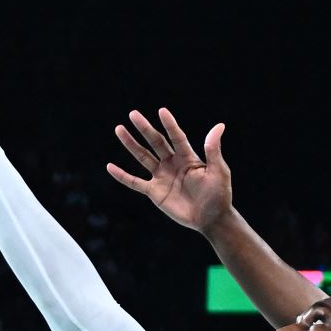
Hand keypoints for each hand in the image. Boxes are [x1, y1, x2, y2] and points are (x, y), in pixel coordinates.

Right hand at [107, 108, 232, 232]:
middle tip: (133, 114)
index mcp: (188, 157)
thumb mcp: (219, 171)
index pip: (177, 137)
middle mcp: (173, 164)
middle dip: (145, 129)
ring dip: (131, 144)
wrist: (211, 220)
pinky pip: (135, 183)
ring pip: (143, 157)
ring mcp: (162, 177)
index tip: (161, 111)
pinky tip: (110, 167)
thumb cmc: (219, 195)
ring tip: (119, 129)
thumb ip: (213, 150)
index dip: (170, 125)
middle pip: (156, 142)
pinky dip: (122, 176)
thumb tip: (219, 126)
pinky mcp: (154, 192)